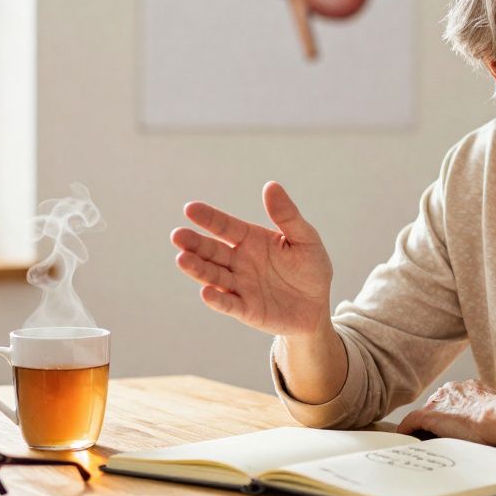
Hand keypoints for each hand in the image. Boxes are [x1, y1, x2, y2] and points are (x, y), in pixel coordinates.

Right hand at [171, 181, 332, 336]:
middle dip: (194, 244)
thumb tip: (271, 185)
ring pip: (214, 276)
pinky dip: (217, 299)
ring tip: (182, 259)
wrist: (317, 305)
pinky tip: (206, 292)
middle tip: (178, 235)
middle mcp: (239, 262)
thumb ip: (287, 215)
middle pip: (212, 251)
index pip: (225, 227)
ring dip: (198, 269)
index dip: (208, 218)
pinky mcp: (246, 310)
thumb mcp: (305, 238)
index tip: (190, 209)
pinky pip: (229, 303)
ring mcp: (240, 286)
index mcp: (251, 240)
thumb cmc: (310, 268)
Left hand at [398, 380, 495, 455]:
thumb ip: (495, 414)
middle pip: (437, 405)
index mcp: (468, 388)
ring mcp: (438, 402)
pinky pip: (410, 423)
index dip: (451, 414)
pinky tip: (403, 440)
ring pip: (424, 415)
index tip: (452, 424)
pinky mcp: (428, 415)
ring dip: (421, 427)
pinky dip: (406, 431)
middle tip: (433, 436)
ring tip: (418, 440)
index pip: (454, 400)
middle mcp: (451, 390)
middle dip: (435, 420)